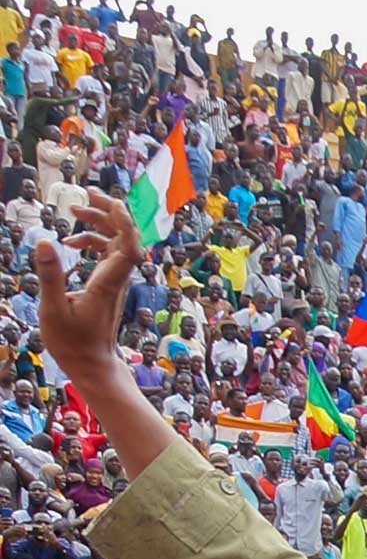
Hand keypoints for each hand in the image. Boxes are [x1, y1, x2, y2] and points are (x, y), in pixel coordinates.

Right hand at [32, 190, 142, 387]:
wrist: (92, 364)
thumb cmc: (73, 343)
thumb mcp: (53, 310)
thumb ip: (50, 276)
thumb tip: (45, 241)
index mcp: (107, 284)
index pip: (128, 246)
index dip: (123, 221)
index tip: (106, 200)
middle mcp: (117, 280)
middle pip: (125, 237)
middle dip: (109, 212)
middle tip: (84, 194)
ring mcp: (115, 282)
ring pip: (117, 243)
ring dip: (100, 224)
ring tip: (74, 211)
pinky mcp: (109, 285)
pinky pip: (109, 255)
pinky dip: (94, 241)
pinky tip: (71, 242)